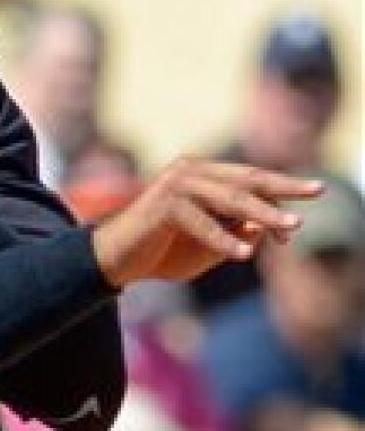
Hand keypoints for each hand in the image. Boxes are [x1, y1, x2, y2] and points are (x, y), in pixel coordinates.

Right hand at [92, 158, 321, 287]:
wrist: (114, 259)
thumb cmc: (161, 252)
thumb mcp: (208, 246)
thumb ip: (235, 232)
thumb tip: (264, 226)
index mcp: (203, 175)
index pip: (251, 179)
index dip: (280, 194)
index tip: (304, 212)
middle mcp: (191, 171)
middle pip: (248, 179)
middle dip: (284, 188)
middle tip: (316, 192)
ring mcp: (176, 184)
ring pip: (230, 198)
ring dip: (263, 214)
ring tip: (289, 230)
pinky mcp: (163, 204)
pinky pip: (201, 223)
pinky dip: (222, 239)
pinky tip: (243, 252)